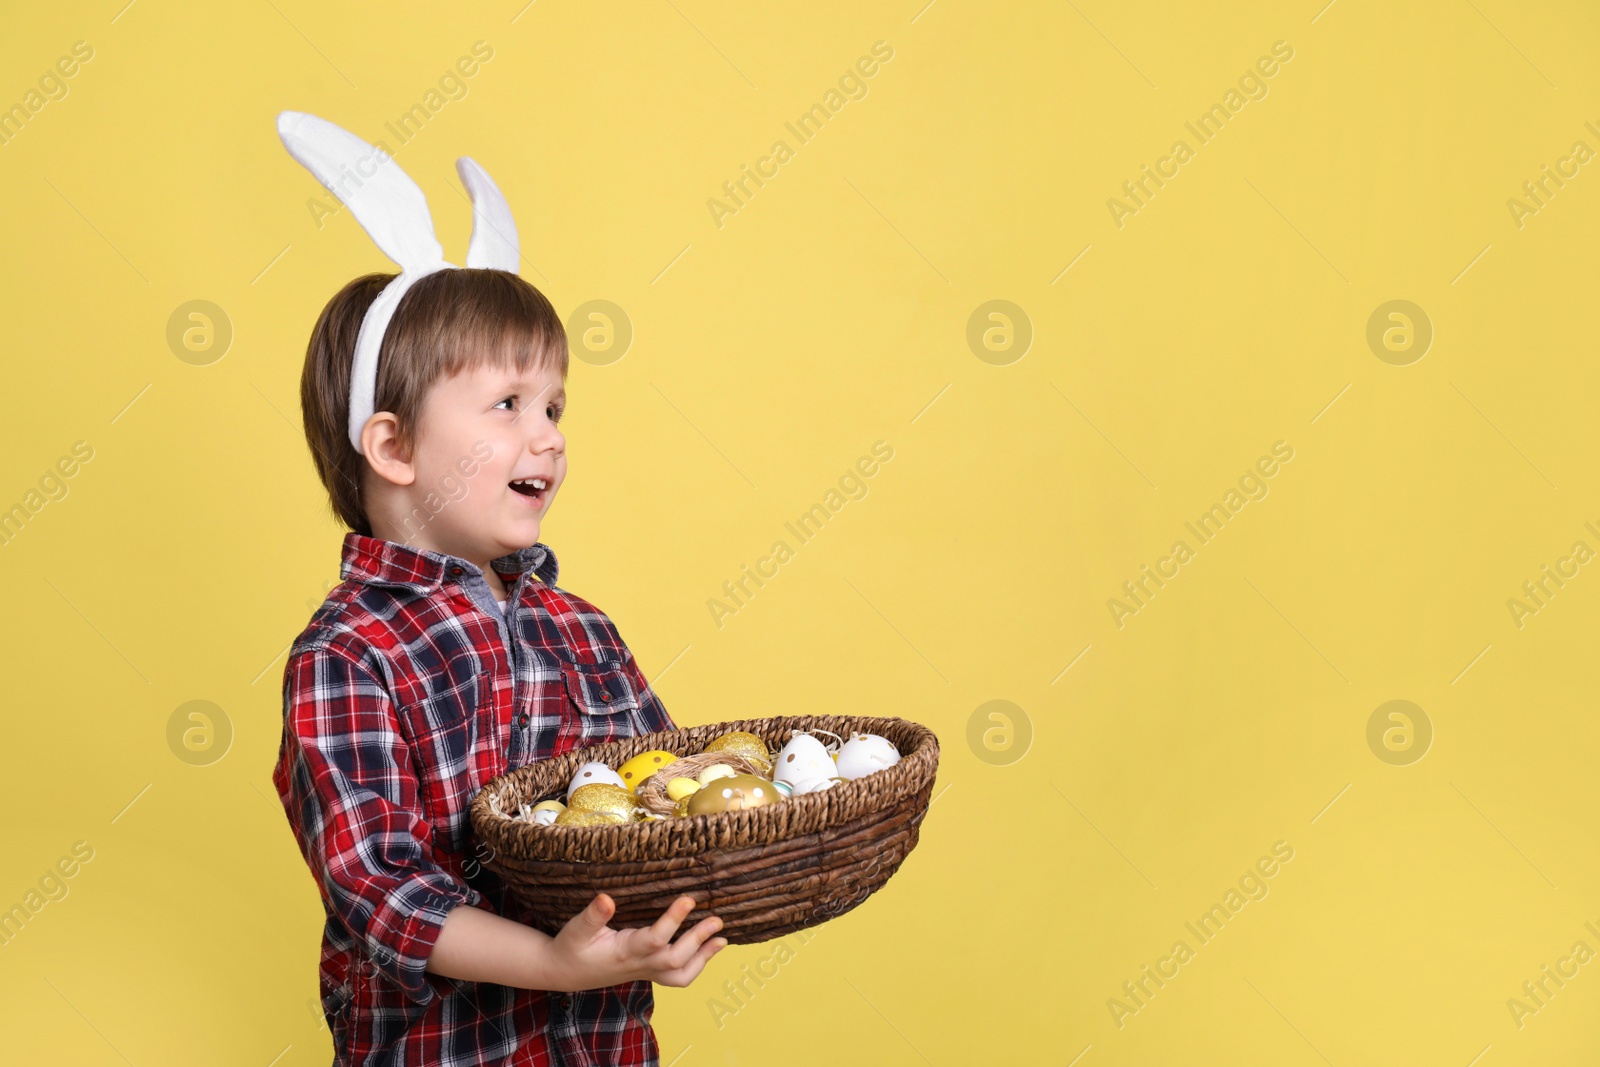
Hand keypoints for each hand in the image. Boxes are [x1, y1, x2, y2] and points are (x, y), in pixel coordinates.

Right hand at [547, 893, 726, 990]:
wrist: (565, 972)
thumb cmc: (571, 947)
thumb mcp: (576, 929)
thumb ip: (593, 916)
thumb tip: (606, 898)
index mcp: (623, 951)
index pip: (654, 938)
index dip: (673, 920)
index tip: (689, 898)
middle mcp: (639, 964)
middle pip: (674, 958)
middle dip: (698, 940)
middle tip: (717, 919)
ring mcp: (646, 971)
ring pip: (680, 974)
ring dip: (704, 958)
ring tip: (722, 939)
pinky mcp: (649, 972)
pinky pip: (677, 976)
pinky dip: (697, 965)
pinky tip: (710, 948)